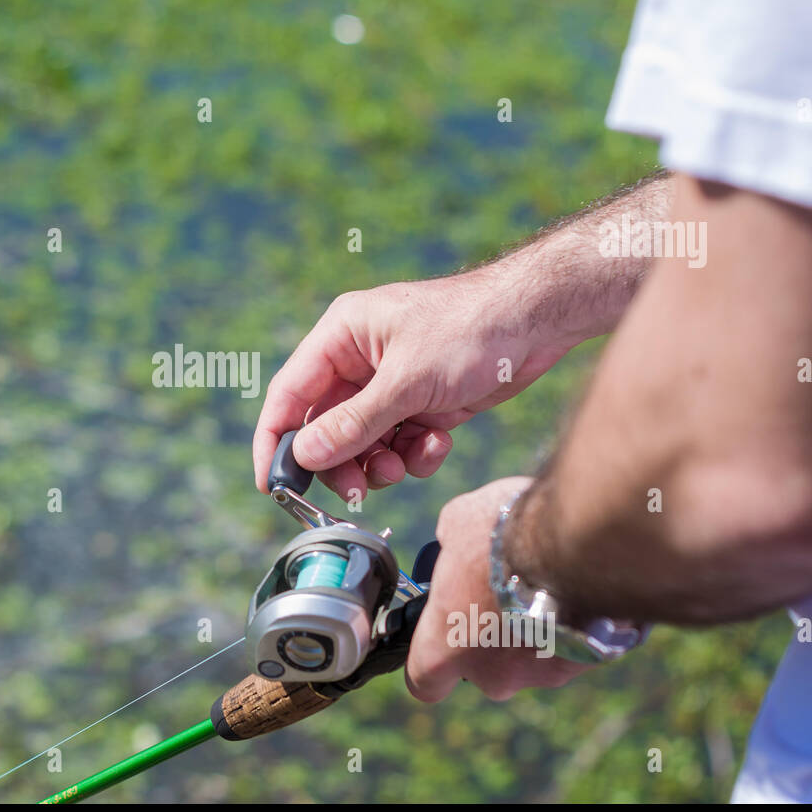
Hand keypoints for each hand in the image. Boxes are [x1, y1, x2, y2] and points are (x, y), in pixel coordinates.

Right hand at [252, 277, 570, 500]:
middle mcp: (358, 360)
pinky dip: (414, 453)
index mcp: (341, 336)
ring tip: (408, 460)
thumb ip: (354, 423)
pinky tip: (440, 440)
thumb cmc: (471, 328)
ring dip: (382, 462)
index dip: (275, 440)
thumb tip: (305, 455)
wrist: (539, 321)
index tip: (272, 484)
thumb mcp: (407, 381)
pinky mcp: (420, 402)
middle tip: (359, 489)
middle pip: (325, 427)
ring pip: (363, 443)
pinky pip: (399, 443)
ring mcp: (390, 383)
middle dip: (342, 461)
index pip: (289, 394)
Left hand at [405, 476, 589, 701]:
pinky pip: (571, 646)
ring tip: (546, 584)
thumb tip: (457, 540)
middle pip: (484, 667)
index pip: (425, 681)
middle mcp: (492, 676)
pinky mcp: (585, 664)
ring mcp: (541, 675)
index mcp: (444, 649)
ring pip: (531, 657)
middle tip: (503, 593)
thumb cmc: (505, 533)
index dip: (431, 660)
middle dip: (492, 636)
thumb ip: (451, 546)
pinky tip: (576, 588)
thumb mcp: (457, 524)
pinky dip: (571, 623)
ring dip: (534, 628)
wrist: (578, 540)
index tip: (440, 639)